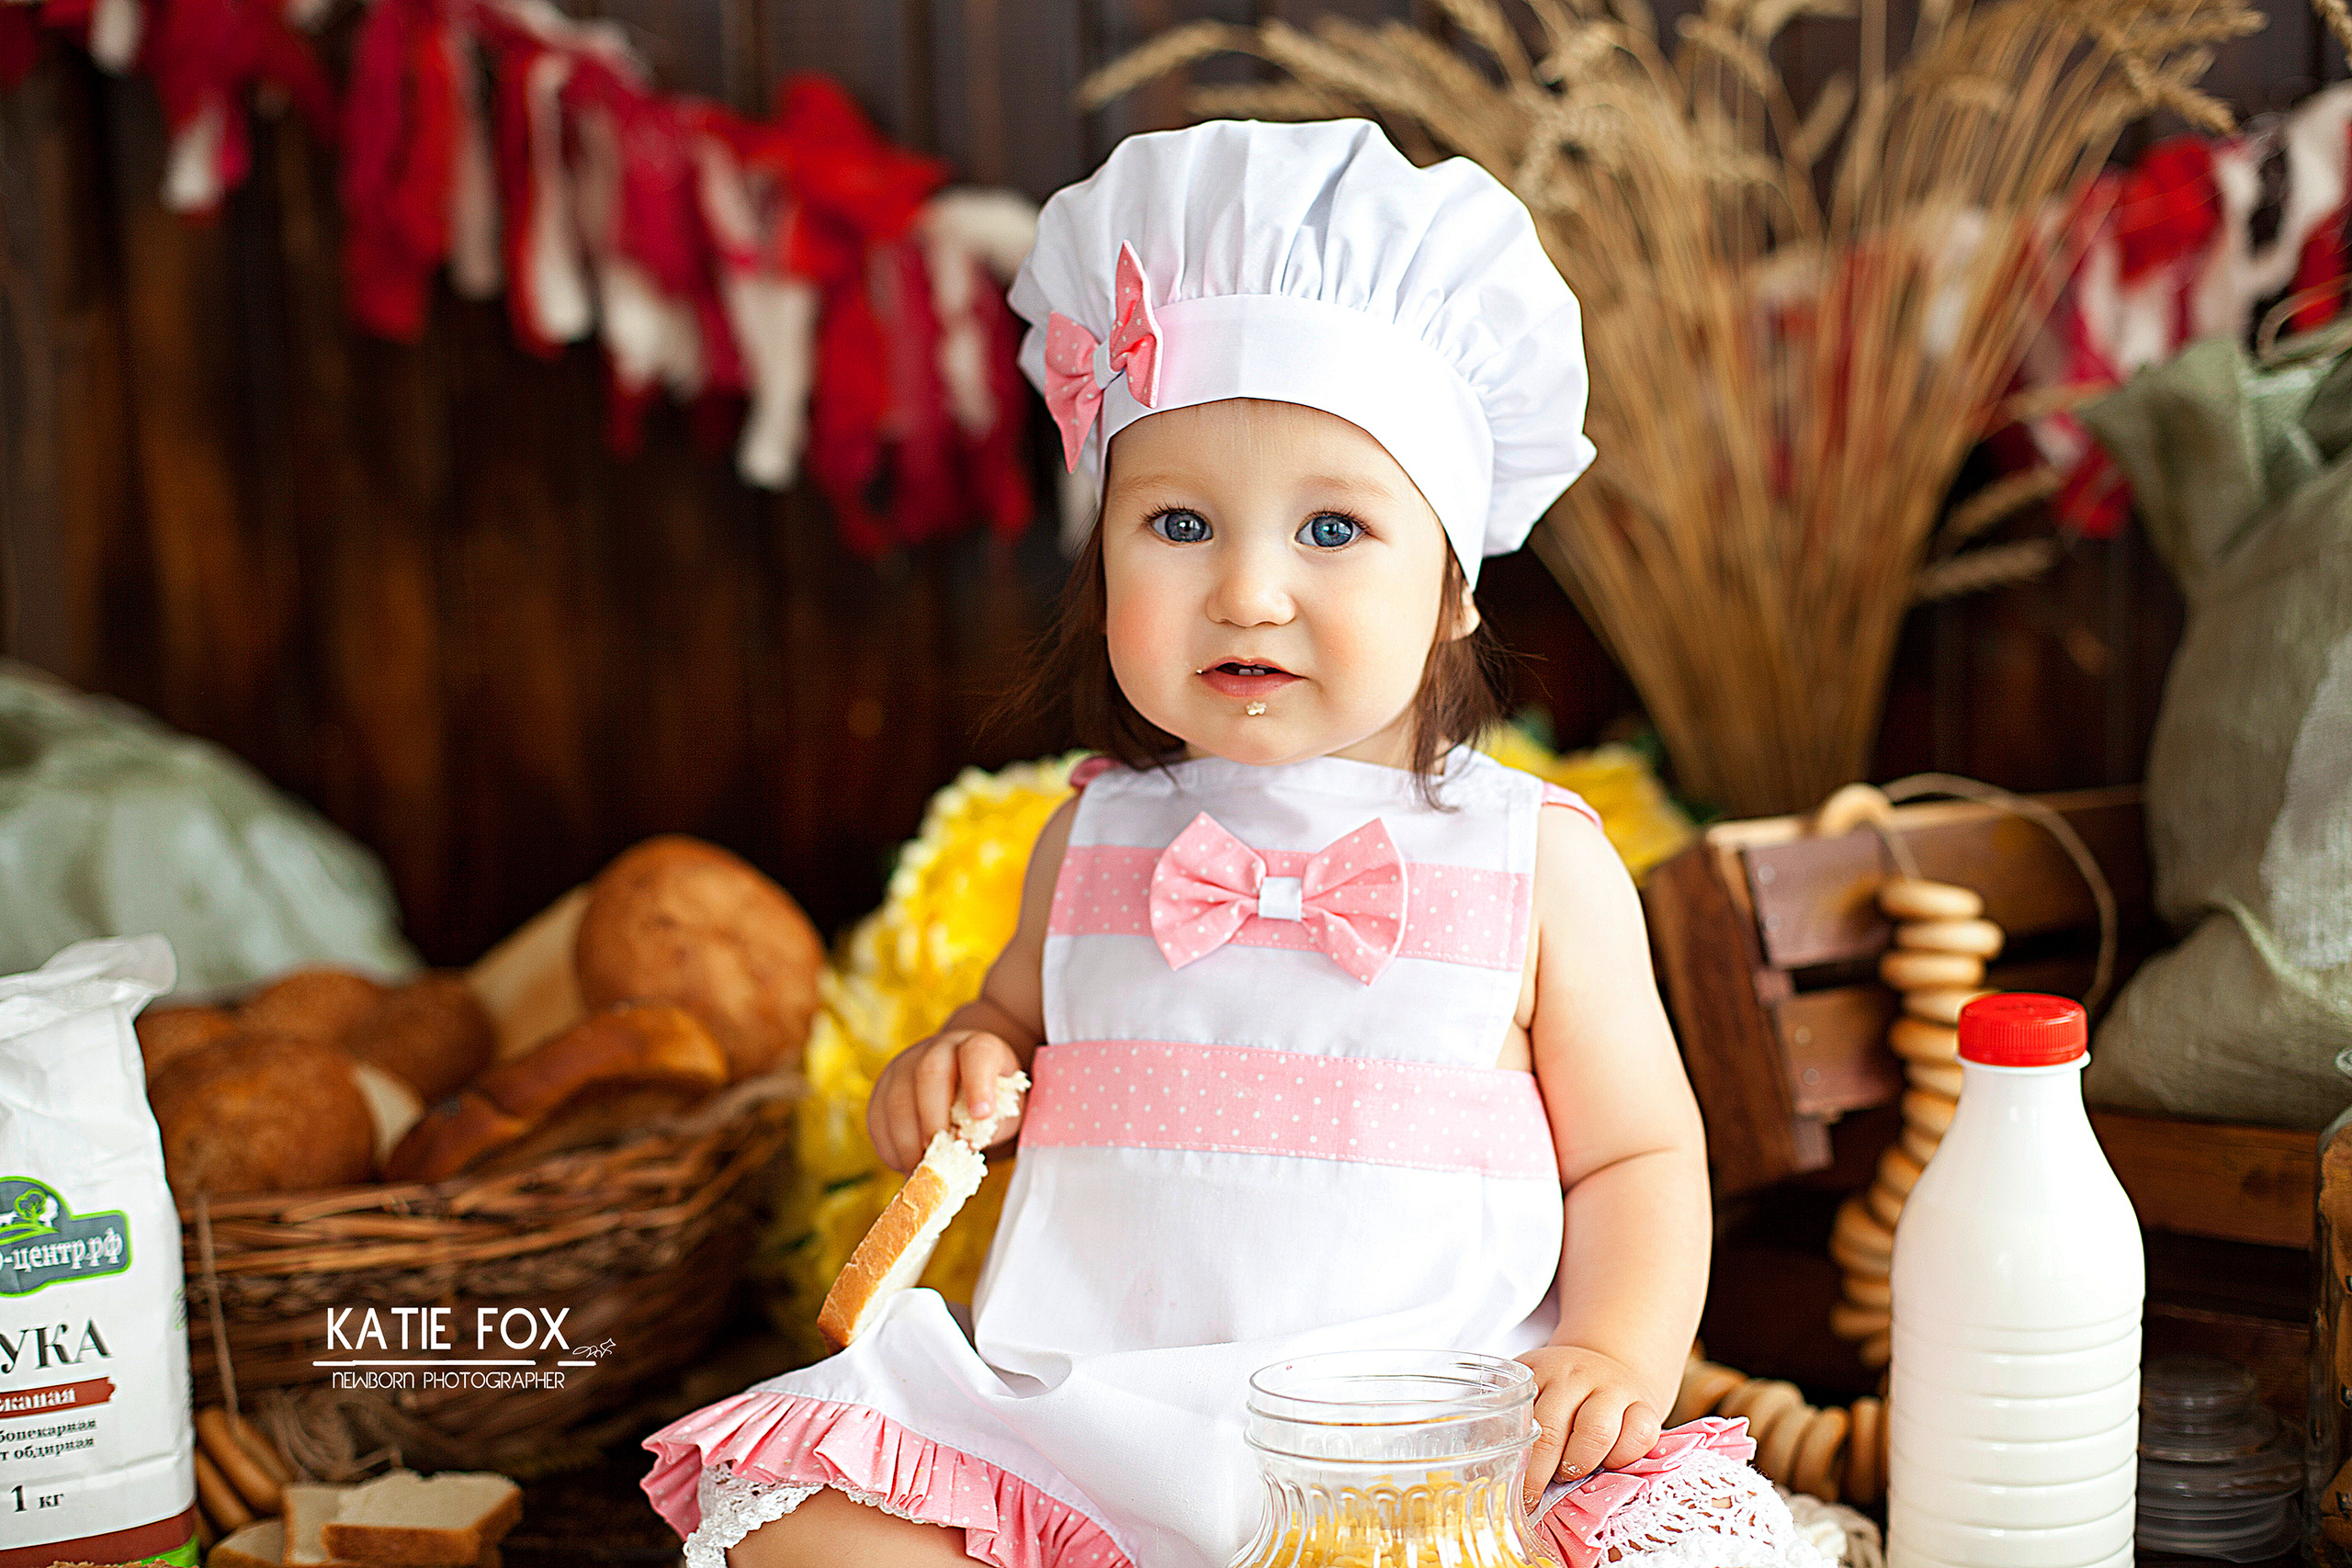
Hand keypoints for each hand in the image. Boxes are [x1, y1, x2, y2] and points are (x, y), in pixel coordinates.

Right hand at [867, 1028, 1025, 1172]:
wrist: (963, 1085)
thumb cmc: (989, 1101)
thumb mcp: (1002, 1110)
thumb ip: (988, 1127)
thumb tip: (961, 1152)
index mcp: (978, 1047)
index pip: (978, 1053)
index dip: (979, 1083)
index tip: (982, 1115)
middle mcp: (938, 1049)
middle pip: (929, 1073)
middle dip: (934, 1119)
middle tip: (942, 1155)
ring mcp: (904, 1066)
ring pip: (897, 1100)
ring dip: (909, 1143)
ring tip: (925, 1169)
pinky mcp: (883, 1089)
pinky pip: (878, 1120)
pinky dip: (891, 1149)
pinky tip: (907, 1165)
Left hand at [1515, 1345, 1665, 1507]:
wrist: (1610, 1365)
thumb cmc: (1564, 1394)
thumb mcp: (1532, 1393)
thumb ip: (1512, 1424)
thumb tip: (1490, 1471)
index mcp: (1538, 1373)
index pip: (1521, 1420)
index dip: (1517, 1463)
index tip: (1512, 1491)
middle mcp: (1574, 1376)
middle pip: (1552, 1431)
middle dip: (1541, 1475)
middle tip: (1536, 1495)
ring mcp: (1612, 1388)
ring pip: (1596, 1433)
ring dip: (1580, 1465)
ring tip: (1571, 1473)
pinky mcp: (1645, 1405)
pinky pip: (1639, 1436)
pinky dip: (1623, 1458)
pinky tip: (1609, 1463)